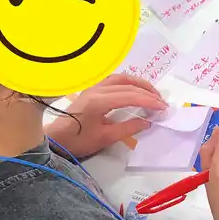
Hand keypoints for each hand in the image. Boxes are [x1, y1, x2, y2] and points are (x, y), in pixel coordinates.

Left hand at [45, 74, 165, 157]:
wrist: (55, 139)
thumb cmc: (77, 141)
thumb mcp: (104, 138)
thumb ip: (127, 129)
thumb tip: (147, 122)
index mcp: (99, 101)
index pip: (130, 96)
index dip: (149, 101)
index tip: (163, 107)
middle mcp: (96, 89)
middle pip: (127, 85)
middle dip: (147, 92)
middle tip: (161, 102)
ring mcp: (93, 87)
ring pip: (120, 78)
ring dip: (138, 84)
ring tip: (152, 93)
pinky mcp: (91, 89)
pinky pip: (113, 80)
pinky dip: (127, 82)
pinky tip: (134, 89)